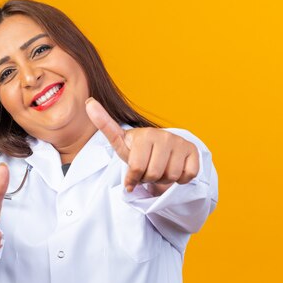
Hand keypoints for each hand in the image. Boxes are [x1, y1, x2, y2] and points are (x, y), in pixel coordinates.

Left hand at [85, 98, 199, 193]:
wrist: (161, 150)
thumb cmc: (138, 150)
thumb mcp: (120, 142)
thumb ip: (105, 125)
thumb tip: (89, 102)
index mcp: (143, 135)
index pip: (136, 167)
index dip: (132, 176)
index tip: (120, 160)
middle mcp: (163, 135)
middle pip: (154, 174)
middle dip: (148, 179)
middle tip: (147, 171)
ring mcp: (180, 142)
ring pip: (171, 176)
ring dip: (164, 180)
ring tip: (159, 170)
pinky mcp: (193, 150)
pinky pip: (187, 175)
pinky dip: (180, 179)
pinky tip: (174, 168)